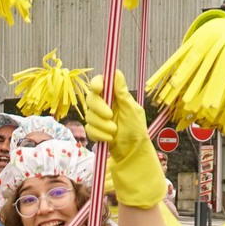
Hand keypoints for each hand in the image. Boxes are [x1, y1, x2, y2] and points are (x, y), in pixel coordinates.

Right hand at [82, 71, 164, 208]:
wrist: (131, 152)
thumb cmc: (136, 129)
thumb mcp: (131, 109)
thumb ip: (122, 92)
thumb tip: (116, 72)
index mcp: (114, 96)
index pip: (99, 83)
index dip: (96, 83)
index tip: (99, 89)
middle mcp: (103, 103)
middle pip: (90, 98)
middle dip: (99, 108)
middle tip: (110, 116)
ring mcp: (97, 117)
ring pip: (89, 115)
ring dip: (102, 124)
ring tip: (114, 131)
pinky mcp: (93, 129)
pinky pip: (89, 129)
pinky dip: (99, 134)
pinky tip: (109, 138)